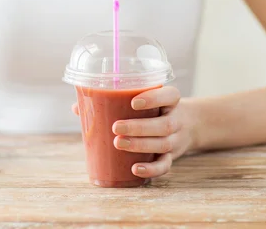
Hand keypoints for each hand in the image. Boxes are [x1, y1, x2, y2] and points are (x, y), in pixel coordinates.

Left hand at [72, 86, 194, 179]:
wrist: (188, 125)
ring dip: (140, 146)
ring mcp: (175, 139)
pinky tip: (135, 169)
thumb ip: (114, 101)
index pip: (169, 96)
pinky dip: (151, 169)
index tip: (133, 102)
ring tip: (118, 144)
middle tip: (116, 127)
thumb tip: (78, 108)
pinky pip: (165, 165)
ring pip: (162, 144)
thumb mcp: (145, 100)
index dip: (153, 98)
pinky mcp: (172, 156)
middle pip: (163, 124)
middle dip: (139, 127)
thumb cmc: (154, 110)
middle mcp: (176, 119)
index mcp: (170, 100)